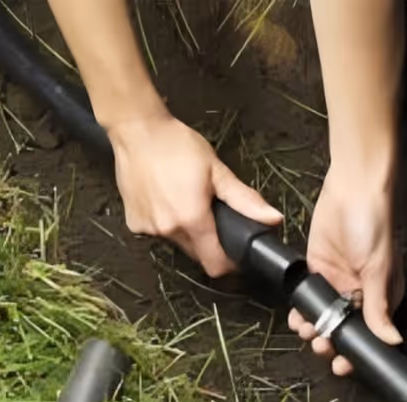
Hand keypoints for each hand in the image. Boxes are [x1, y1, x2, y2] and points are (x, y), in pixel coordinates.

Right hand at [108, 113, 282, 276]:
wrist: (137, 131)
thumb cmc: (176, 145)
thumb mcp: (217, 171)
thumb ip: (245, 200)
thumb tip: (273, 219)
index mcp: (192, 220)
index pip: (216, 265)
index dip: (230, 262)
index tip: (235, 250)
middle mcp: (168, 230)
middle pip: (197, 254)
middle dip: (208, 240)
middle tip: (210, 212)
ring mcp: (148, 229)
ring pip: (177, 243)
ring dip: (186, 230)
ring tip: (185, 199)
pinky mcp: (134, 223)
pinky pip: (157, 232)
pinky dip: (165, 222)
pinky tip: (165, 199)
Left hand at [288, 155, 404, 376]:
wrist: (353, 189)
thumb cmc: (375, 226)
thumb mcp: (378, 270)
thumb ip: (379, 307)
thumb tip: (393, 341)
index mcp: (382, 297)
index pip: (369, 334)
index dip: (356, 352)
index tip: (343, 367)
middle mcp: (360, 293)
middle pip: (343, 329)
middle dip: (331, 342)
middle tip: (320, 346)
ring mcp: (337, 281)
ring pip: (323, 316)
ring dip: (313, 328)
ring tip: (306, 331)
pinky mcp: (316, 268)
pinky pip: (307, 296)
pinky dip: (301, 309)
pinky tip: (296, 316)